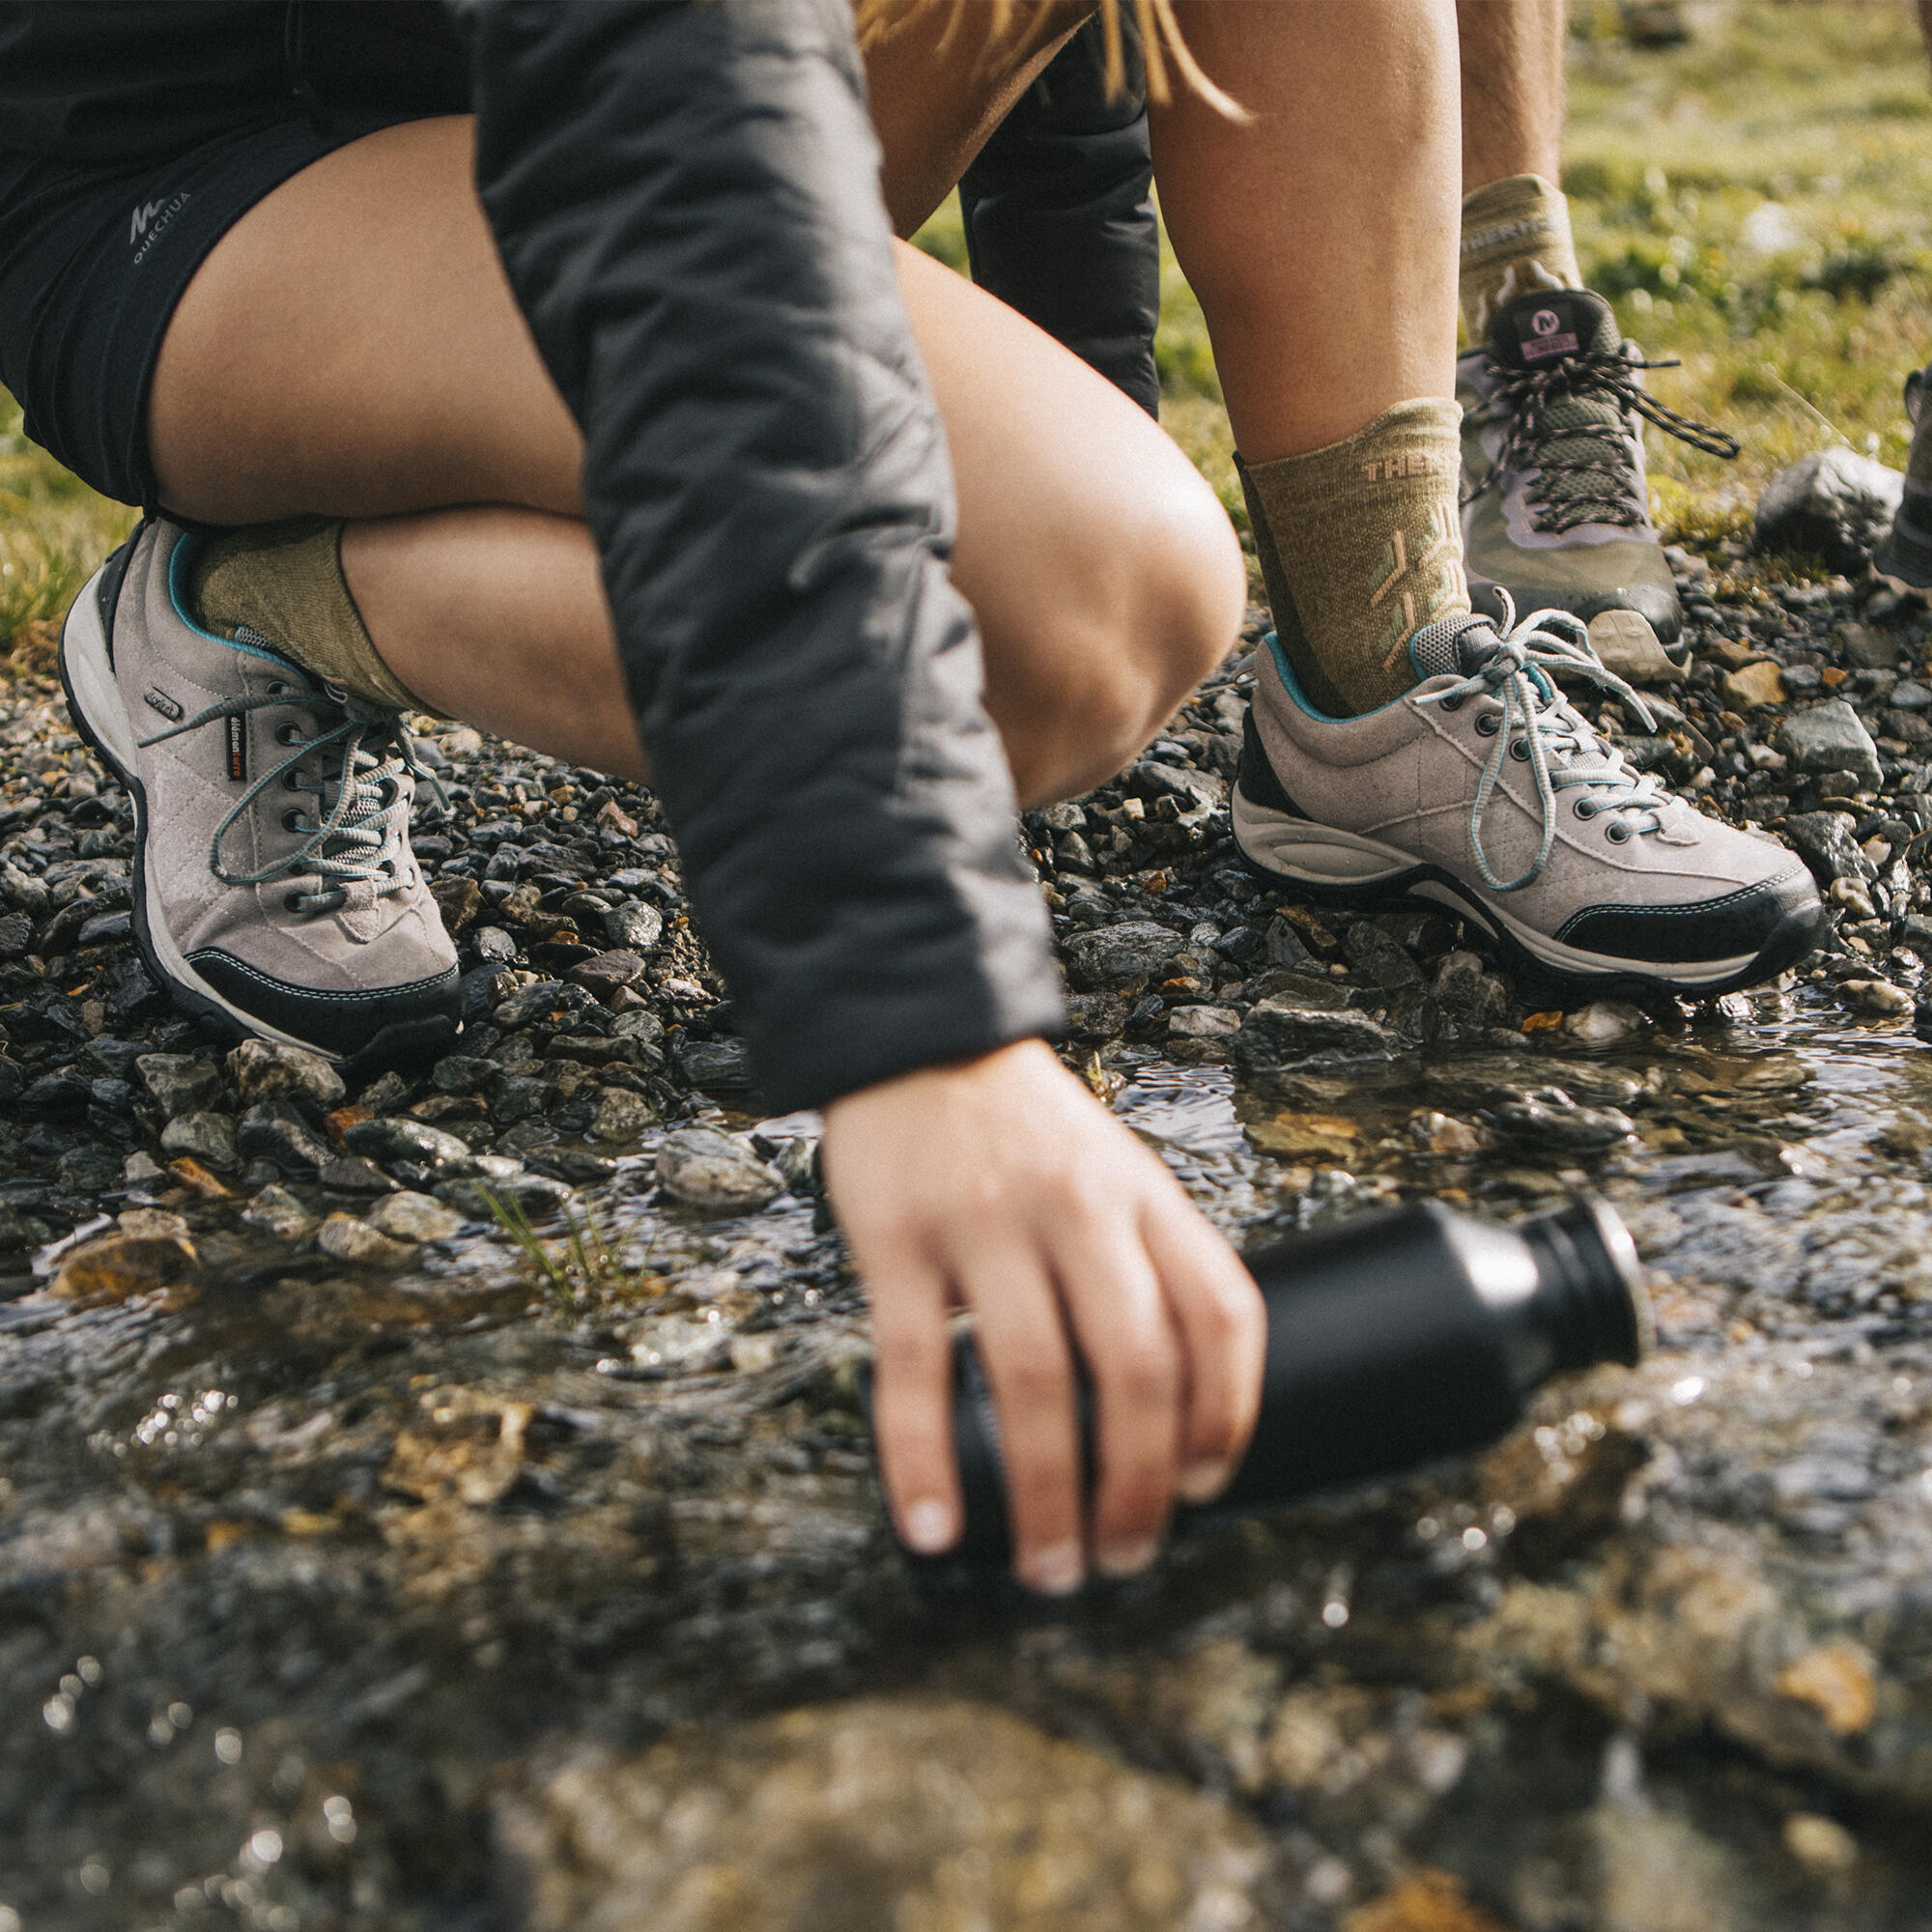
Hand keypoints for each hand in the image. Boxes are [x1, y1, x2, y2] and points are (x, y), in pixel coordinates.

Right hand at [820, 1038, 1263, 1592]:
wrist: (918, 1037)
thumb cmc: (1026, 1131)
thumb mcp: (1114, 1171)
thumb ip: (1145, 1262)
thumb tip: (1170, 1412)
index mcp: (1146, 1194)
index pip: (1221, 1313)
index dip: (1229, 1413)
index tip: (1204, 1486)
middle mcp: (1079, 1208)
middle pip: (1136, 1368)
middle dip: (1139, 1486)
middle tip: (1123, 1558)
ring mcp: (987, 1223)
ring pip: (1035, 1382)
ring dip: (1048, 1497)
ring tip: (1050, 1569)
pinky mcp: (899, 1239)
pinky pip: (915, 1367)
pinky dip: (924, 1459)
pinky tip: (934, 1526)